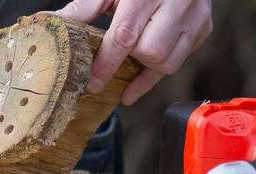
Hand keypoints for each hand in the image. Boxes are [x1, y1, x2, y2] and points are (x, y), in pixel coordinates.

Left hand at [55, 0, 212, 104]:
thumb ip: (84, 8)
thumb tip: (50, 23)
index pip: (126, 35)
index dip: (107, 63)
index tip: (94, 83)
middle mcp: (177, 1)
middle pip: (151, 52)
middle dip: (131, 59)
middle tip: (119, 54)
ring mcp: (196, 14)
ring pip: (169, 62)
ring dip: (147, 66)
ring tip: (135, 55)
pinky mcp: (205, 26)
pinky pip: (181, 61)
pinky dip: (159, 69)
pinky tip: (141, 77)